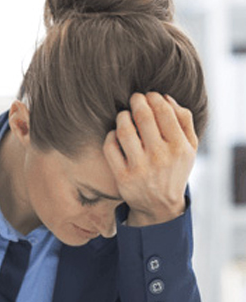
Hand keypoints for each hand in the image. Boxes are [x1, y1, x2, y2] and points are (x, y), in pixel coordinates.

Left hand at [103, 92, 198, 226]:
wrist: (160, 206)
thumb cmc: (174, 170)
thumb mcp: (189, 148)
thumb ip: (184, 121)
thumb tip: (166, 97)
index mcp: (179, 147)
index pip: (164, 112)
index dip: (153, 98)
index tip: (149, 95)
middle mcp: (160, 157)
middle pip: (143, 117)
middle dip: (136, 102)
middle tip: (134, 99)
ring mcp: (140, 168)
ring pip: (124, 130)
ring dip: (122, 116)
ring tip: (124, 115)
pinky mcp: (122, 177)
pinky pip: (110, 147)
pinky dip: (111, 135)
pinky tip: (115, 134)